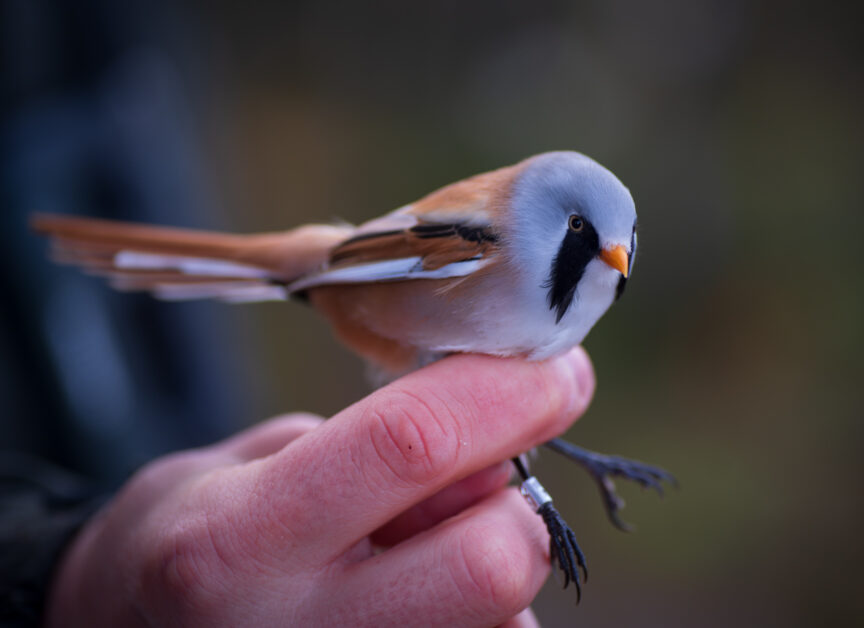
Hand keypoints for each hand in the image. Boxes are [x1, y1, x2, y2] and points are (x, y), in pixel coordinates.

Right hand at [44, 348, 594, 626]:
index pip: (408, 443)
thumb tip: (498, 466)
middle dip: (515, 506)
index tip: (557, 369)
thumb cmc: (199, 529)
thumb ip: (379, 454)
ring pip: (504, 621)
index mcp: (240, 536)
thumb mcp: (266, 460)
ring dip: (494, 561)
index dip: (505, 393)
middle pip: (491, 563)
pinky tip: (418, 594)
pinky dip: (482, 614)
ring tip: (418, 549)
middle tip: (485, 478)